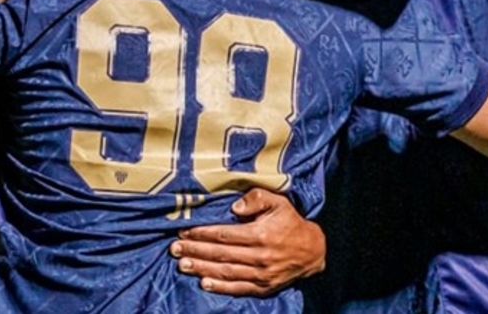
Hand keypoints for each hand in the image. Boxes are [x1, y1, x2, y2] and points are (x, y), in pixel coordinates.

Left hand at [169, 188, 324, 296]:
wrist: (312, 250)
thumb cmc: (290, 222)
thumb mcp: (278, 201)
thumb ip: (256, 198)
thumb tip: (234, 207)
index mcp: (259, 234)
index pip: (223, 234)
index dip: (201, 233)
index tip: (184, 231)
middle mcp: (259, 256)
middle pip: (220, 254)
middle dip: (195, 250)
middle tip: (175, 248)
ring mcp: (261, 274)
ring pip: (225, 272)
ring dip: (201, 268)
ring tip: (182, 264)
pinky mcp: (263, 286)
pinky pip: (238, 288)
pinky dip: (220, 287)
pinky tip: (203, 282)